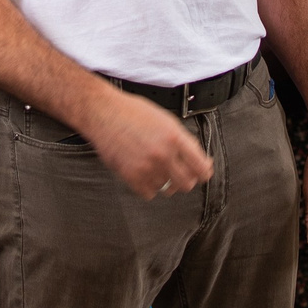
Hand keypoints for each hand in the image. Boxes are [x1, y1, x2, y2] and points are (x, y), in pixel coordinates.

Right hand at [83, 90, 215, 199]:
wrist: (103, 113)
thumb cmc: (133, 113)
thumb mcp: (166, 120)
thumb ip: (183, 141)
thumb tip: (201, 161)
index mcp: (175, 137)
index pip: (201, 168)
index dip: (204, 172)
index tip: (202, 172)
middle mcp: (163, 154)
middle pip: (187, 184)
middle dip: (186, 179)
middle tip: (179, 172)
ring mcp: (147, 167)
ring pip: (167, 189)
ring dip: (164, 181)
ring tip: (155, 166)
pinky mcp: (131, 176)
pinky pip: (149, 194)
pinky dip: (148, 187)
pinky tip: (143, 172)